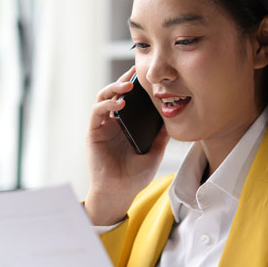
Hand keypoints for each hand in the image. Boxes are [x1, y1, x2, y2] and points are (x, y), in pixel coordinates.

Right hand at [84, 66, 169, 225]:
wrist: (120, 193)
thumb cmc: (134, 176)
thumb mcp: (155, 152)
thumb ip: (162, 136)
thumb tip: (174, 118)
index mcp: (126, 125)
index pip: (129, 99)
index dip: (134, 85)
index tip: (145, 75)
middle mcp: (112, 123)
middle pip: (115, 94)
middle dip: (124, 81)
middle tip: (135, 73)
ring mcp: (102, 127)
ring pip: (103, 98)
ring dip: (113, 89)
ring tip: (127, 86)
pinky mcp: (93, 133)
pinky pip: (97, 113)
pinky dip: (107, 105)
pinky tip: (120, 104)